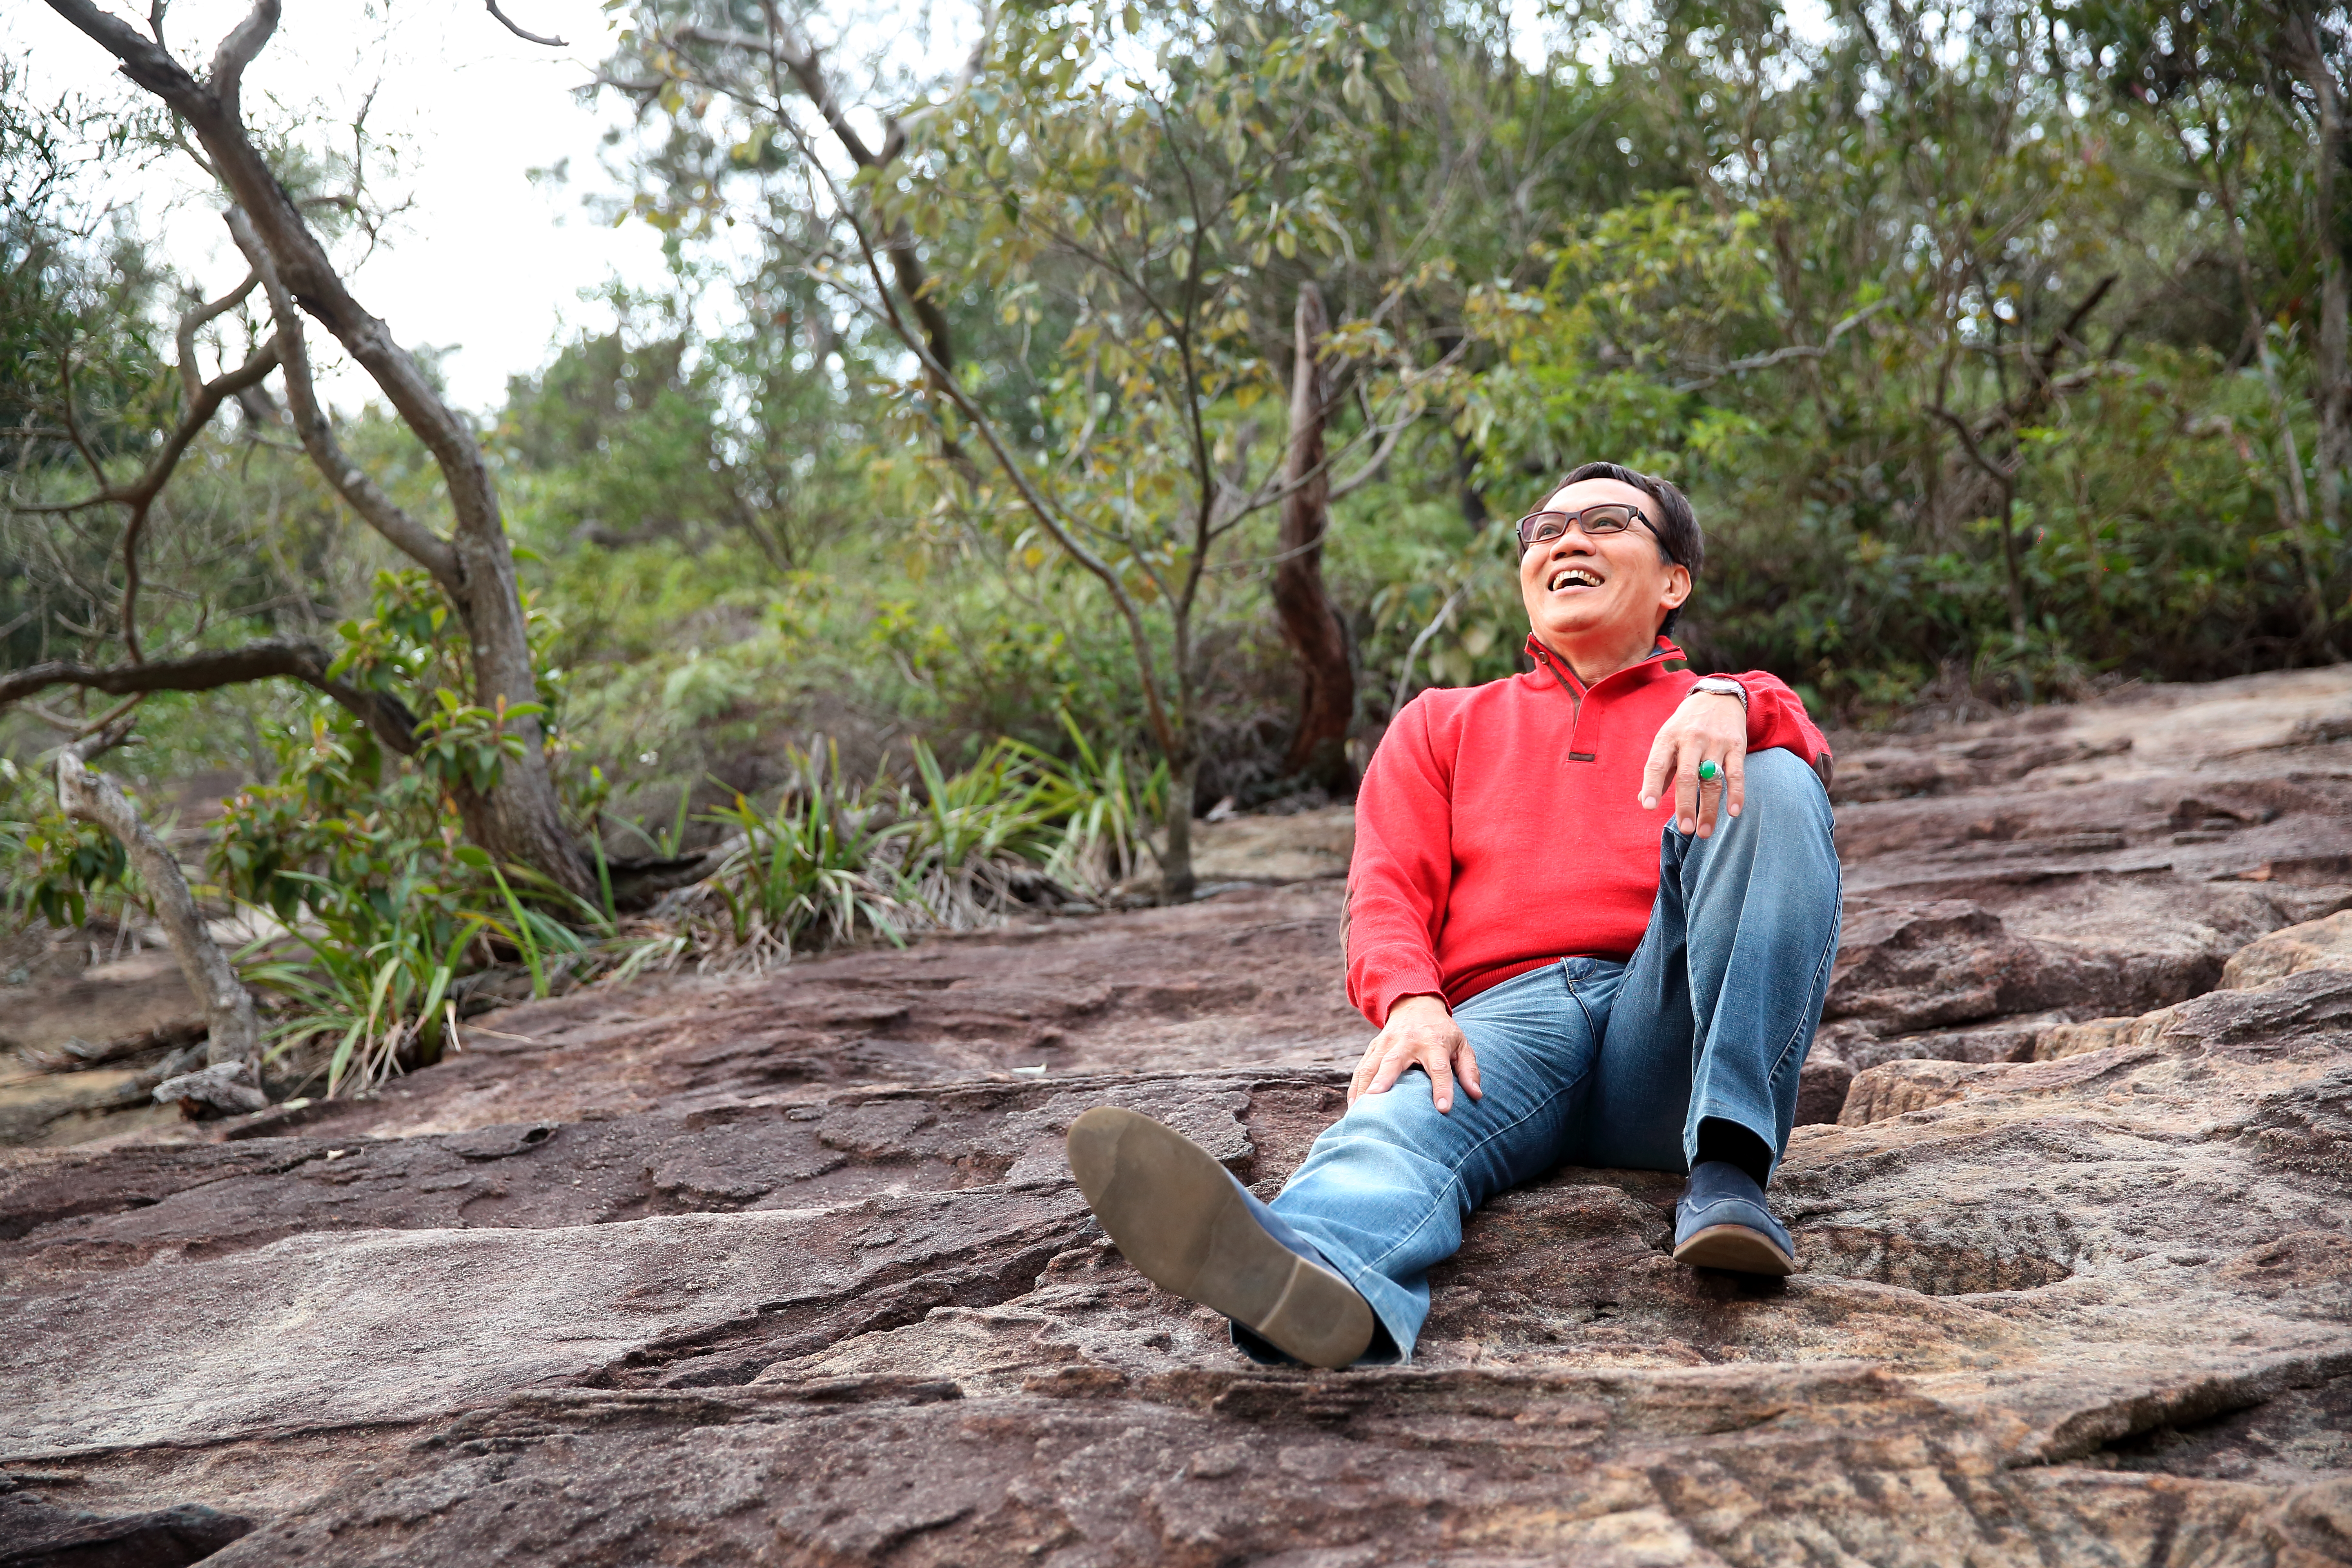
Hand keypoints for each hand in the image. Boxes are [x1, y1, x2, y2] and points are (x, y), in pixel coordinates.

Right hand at [1350, 994, 1481, 1113]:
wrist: (1415, 1004)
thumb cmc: (1442, 1031)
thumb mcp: (1461, 1044)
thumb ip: (1469, 1069)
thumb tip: (1476, 1095)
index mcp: (1434, 1042)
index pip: (1440, 1068)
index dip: (1443, 1088)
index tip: (1444, 1109)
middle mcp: (1407, 1041)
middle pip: (1393, 1061)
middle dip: (1384, 1080)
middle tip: (1375, 1099)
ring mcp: (1386, 1043)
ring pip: (1370, 1065)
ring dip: (1362, 1087)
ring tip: (1357, 1111)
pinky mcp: (1373, 1047)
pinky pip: (1361, 1068)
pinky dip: (1355, 1087)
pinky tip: (1353, 1106)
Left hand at [1640, 690, 1747, 838]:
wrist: (1718, 697)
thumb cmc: (1686, 727)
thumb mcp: (1667, 741)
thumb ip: (1659, 771)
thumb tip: (1644, 801)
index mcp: (1668, 738)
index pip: (1657, 764)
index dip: (1652, 785)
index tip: (1649, 807)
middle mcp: (1691, 739)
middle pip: (1687, 776)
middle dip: (1686, 805)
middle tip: (1685, 830)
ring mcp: (1715, 742)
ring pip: (1712, 779)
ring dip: (1709, 808)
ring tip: (1704, 832)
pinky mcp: (1736, 745)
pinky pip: (1736, 773)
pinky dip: (1736, 793)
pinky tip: (1733, 812)